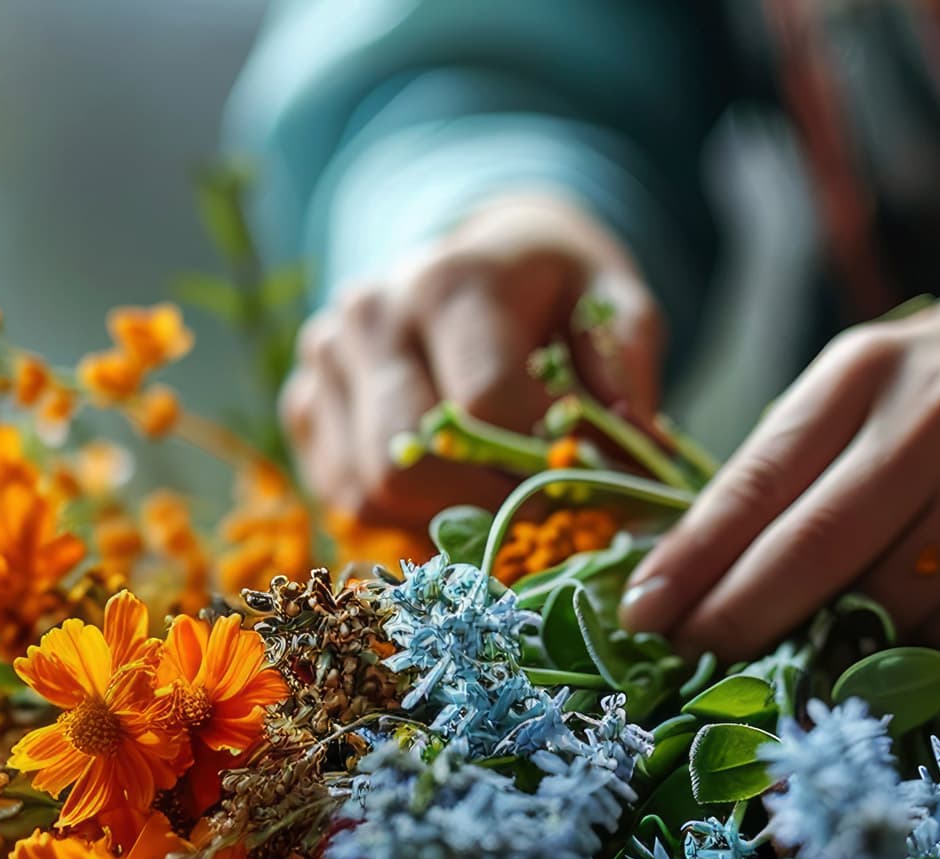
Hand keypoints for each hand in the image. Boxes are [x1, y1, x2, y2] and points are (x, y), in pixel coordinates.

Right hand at [280, 192, 665, 530]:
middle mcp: (371, 315)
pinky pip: (344, 495)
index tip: (592, 493)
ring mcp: (326, 359)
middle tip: (545, 520)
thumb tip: (635, 451)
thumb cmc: (553, 287)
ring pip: (371, 490)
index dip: (542, 467)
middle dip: (488, 509)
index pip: (487, 406)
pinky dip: (403, 516)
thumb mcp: (610, 298)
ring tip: (501, 506)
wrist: (480, 257)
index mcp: (451, 281)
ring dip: (444, 521)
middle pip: (413, 462)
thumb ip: (627, 364)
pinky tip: (453, 492)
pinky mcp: (304, 402)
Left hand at [618, 266, 939, 655]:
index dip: (693, 559)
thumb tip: (700, 574)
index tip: (641, 613)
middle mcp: (938, 418)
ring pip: (887, 605)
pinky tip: (921, 606)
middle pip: (813, 551)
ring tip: (822, 623)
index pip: (759, 480)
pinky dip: (919, 638)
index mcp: (868, 369)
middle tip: (691, 658)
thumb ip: (798, 460)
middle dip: (740, 618)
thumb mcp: (873, 381)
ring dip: (837, 633)